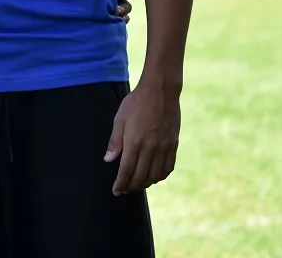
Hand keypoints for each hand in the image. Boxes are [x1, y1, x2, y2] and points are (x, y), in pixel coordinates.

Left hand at [104, 80, 180, 195]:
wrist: (161, 90)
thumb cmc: (137, 102)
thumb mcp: (120, 118)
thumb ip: (115, 141)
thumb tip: (108, 160)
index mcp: (134, 142)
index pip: (126, 171)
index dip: (121, 184)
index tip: (116, 191)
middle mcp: (150, 148)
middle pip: (140, 177)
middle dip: (131, 186)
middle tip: (125, 189)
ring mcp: (163, 147)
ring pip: (155, 176)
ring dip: (145, 184)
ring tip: (137, 184)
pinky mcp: (173, 145)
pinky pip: (168, 168)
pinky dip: (160, 176)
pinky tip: (154, 176)